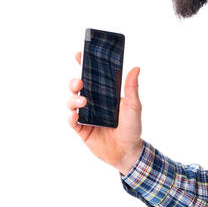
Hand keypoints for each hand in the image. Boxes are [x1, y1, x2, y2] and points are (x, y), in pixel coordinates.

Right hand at [67, 50, 143, 173]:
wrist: (129, 152)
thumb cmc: (132, 128)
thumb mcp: (134, 106)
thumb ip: (131, 88)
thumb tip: (135, 68)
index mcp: (104, 95)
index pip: (92, 77)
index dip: (84, 65)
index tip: (79, 55)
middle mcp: (93, 103)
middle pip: (78, 87)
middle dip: (75, 82)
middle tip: (79, 81)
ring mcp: (86, 115)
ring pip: (71, 102)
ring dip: (73, 98)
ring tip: (83, 101)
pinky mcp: (82, 129)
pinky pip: (72, 120)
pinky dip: (72, 115)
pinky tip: (76, 114)